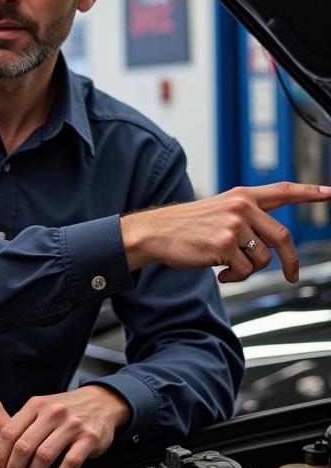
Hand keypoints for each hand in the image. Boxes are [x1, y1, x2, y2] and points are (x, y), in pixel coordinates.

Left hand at [0, 386, 129, 467]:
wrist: (100, 401)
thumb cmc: (66, 408)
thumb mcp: (42, 406)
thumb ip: (24, 422)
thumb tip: (3, 448)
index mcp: (36, 405)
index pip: (10, 432)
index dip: (1, 454)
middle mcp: (52, 413)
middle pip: (24, 446)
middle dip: (14, 467)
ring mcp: (72, 425)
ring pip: (44, 455)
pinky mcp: (89, 438)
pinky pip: (70, 462)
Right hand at [121, 182, 330, 283]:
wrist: (155, 232)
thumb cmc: (185, 226)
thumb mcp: (217, 211)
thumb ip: (246, 218)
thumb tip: (271, 244)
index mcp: (241, 197)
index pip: (282, 191)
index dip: (309, 192)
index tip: (330, 192)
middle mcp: (240, 208)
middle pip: (283, 237)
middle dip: (290, 261)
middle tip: (290, 275)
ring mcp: (233, 226)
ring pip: (263, 258)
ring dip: (248, 269)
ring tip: (228, 266)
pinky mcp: (224, 245)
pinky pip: (245, 270)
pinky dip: (235, 276)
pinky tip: (220, 272)